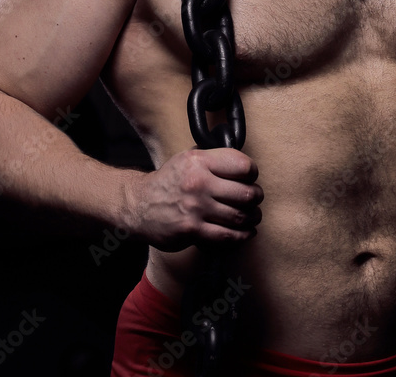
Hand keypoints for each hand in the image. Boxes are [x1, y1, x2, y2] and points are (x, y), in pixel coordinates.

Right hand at [126, 147, 262, 250]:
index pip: (242, 165)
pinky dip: (242, 236)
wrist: (139, 205)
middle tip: (255, 198)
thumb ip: (214, 159)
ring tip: (252, 216)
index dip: (252, 173)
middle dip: (256, 197)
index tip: (251, 178)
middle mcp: (198, 183)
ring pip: (239, 216)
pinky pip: (227, 236)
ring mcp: (195, 208)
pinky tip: (245, 232)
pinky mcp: (192, 230)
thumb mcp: (188, 159)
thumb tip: (244, 165)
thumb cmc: (169, 181)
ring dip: (252, 218)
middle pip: (246, 193)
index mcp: (199, 161)